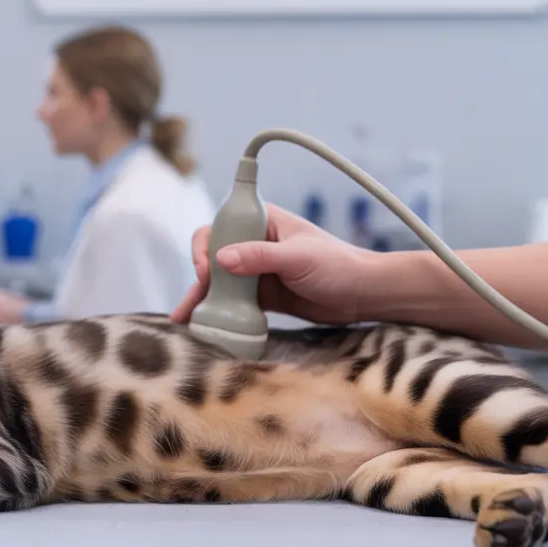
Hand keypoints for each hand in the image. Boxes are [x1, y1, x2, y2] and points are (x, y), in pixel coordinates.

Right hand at [170, 203, 375, 325]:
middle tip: (195, 300)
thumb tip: (220, 259)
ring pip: (220, 281)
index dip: (207, 246)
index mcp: (263, 221)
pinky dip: (218, 312)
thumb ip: (259, 256)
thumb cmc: (338, 265)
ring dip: (202, 298)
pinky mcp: (261, 295)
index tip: (208, 269)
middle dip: (200, 277)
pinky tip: (204, 325)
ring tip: (184, 320)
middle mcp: (254, 243)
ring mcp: (257, 270)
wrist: (363, 295)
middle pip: (214, 255)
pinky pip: (232, 301)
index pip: (221, 225)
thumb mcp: (297, 258)